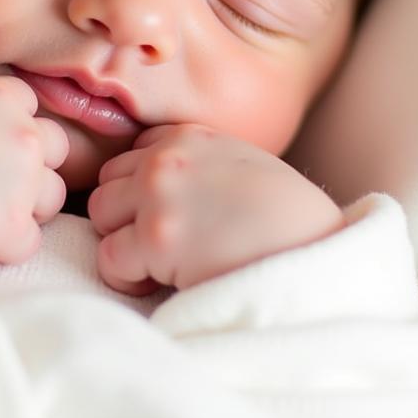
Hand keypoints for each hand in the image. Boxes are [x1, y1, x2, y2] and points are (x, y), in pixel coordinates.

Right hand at [0, 36, 67, 263]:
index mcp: (2, 96)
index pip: (28, 103)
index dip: (8, 121)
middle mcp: (24, 136)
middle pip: (57, 148)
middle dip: (34, 163)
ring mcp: (24, 182)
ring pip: (52, 198)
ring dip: (28, 207)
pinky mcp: (14, 229)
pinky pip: (29, 242)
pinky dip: (6, 247)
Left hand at [88, 124, 344, 294]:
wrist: (318, 252)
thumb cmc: (287, 219)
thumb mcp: (241, 165)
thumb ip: (198, 164)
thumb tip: (165, 189)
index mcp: (189, 135)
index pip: (132, 153)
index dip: (141, 189)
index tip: (169, 216)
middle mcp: (168, 156)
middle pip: (107, 182)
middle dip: (125, 214)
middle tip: (160, 245)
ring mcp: (159, 194)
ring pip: (99, 214)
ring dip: (121, 242)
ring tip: (160, 264)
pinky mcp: (158, 238)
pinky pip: (109, 259)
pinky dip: (126, 277)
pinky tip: (162, 282)